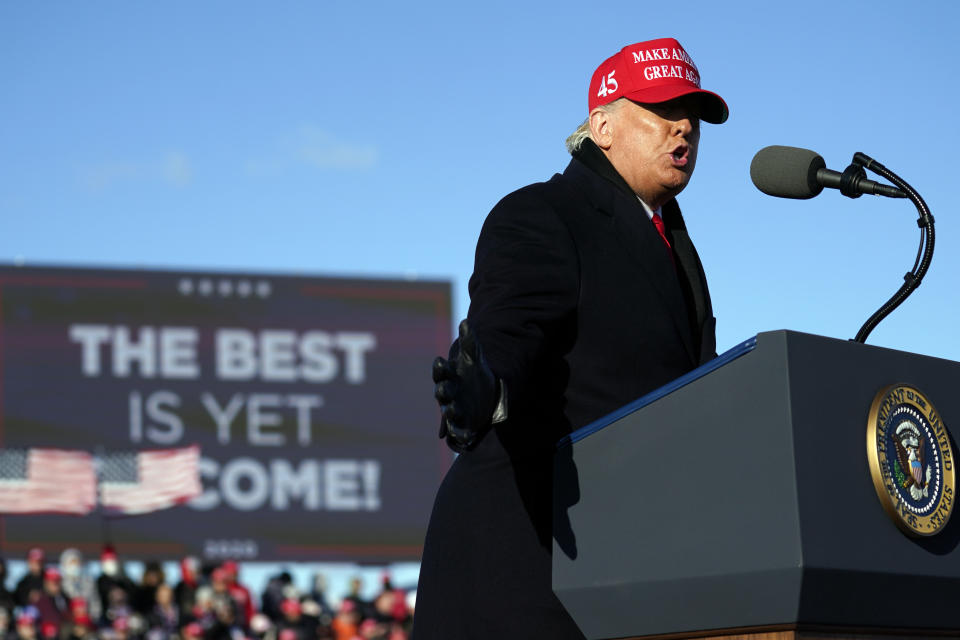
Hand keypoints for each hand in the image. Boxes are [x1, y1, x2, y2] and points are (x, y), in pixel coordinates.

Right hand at [433, 320, 497, 449]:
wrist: (485, 394)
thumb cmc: (473, 374)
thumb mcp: (474, 358)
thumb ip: (469, 342)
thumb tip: (465, 321)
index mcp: (448, 376)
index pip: (440, 371)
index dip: (440, 367)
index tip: (441, 360)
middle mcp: (447, 393)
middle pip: (442, 392)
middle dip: (442, 390)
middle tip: (442, 389)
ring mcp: (453, 409)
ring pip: (448, 411)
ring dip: (448, 411)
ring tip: (452, 410)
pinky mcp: (462, 424)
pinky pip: (457, 431)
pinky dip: (459, 435)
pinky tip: (467, 437)